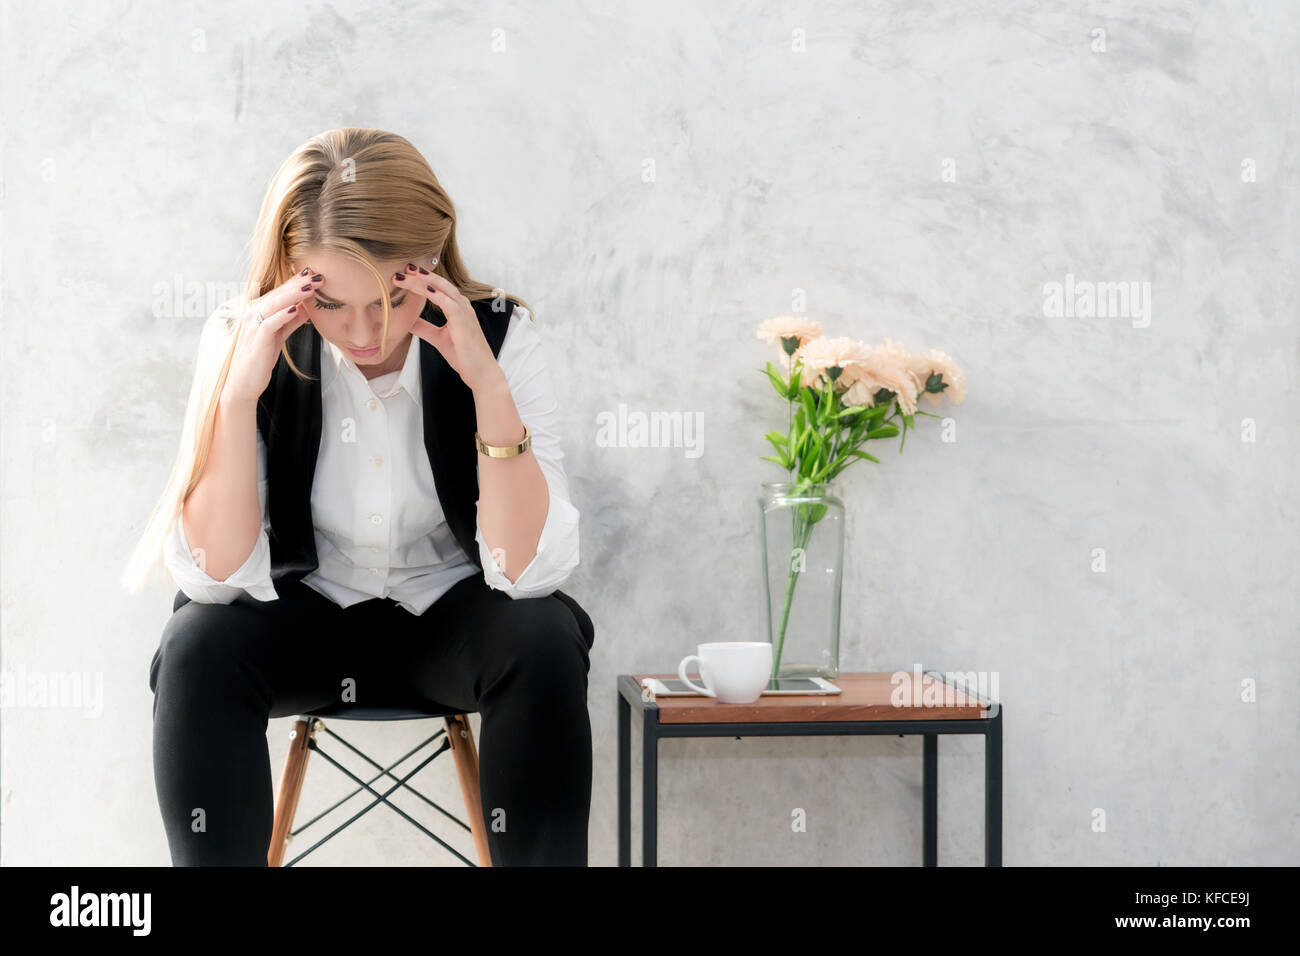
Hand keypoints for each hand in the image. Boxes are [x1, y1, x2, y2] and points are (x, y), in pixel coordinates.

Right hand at [222, 269, 318, 405]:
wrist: (243, 382)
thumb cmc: (260, 357)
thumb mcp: (278, 336)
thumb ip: (291, 321)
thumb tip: (307, 307)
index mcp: (257, 310)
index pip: (280, 292)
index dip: (296, 282)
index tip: (315, 273)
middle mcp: (252, 314)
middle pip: (278, 294)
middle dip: (298, 284)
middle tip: (318, 275)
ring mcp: (252, 326)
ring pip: (274, 305)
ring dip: (293, 295)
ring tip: (310, 287)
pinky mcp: (256, 340)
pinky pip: (269, 324)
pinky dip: (283, 315)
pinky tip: (296, 309)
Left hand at [396, 261, 502, 391]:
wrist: (481, 372)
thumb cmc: (464, 356)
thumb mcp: (437, 338)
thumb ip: (423, 327)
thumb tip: (406, 321)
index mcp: (457, 308)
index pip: (438, 288)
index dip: (421, 280)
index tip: (404, 275)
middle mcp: (462, 305)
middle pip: (439, 283)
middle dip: (421, 274)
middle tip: (404, 267)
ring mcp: (465, 312)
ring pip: (443, 289)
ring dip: (425, 281)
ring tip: (409, 274)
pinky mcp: (464, 321)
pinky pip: (449, 303)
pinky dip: (436, 294)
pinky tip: (424, 289)